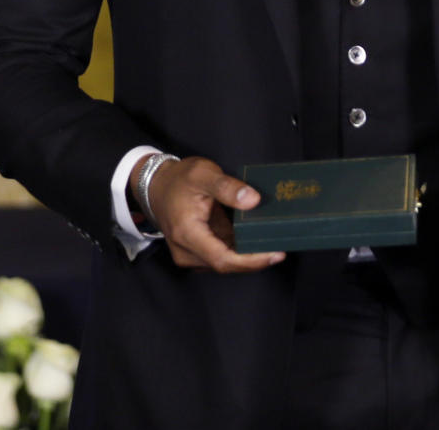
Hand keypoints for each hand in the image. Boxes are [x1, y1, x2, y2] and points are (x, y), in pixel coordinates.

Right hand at [131, 154, 284, 272]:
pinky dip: (237, 249)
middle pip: (226, 264)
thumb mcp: (203, 174)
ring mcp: (189, 254)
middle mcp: (186, 251)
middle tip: (281, 245)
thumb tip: (254, 200)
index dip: (251, 261)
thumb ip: (228, 187)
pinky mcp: (194, 251)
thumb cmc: (179, 179)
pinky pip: (219, 255)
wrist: (156, 185)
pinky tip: (254, 238)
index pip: (223, 259)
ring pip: (223, 261)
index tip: (275, 254)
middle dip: (254, 258)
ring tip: (272, 241)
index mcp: (187, 234)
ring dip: (247, 255)